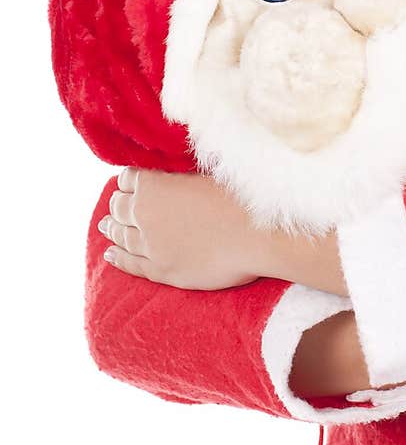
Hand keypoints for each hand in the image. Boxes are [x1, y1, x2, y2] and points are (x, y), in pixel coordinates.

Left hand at [97, 167, 269, 289]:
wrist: (259, 233)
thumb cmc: (241, 197)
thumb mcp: (205, 174)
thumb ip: (180, 178)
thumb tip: (172, 177)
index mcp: (152, 185)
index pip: (129, 180)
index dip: (129, 181)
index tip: (131, 183)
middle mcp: (143, 214)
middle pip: (120, 208)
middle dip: (117, 205)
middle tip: (115, 206)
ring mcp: (151, 245)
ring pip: (122, 236)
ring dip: (113, 230)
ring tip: (106, 228)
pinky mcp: (162, 270)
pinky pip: (132, 264)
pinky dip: (118, 258)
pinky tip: (111, 255)